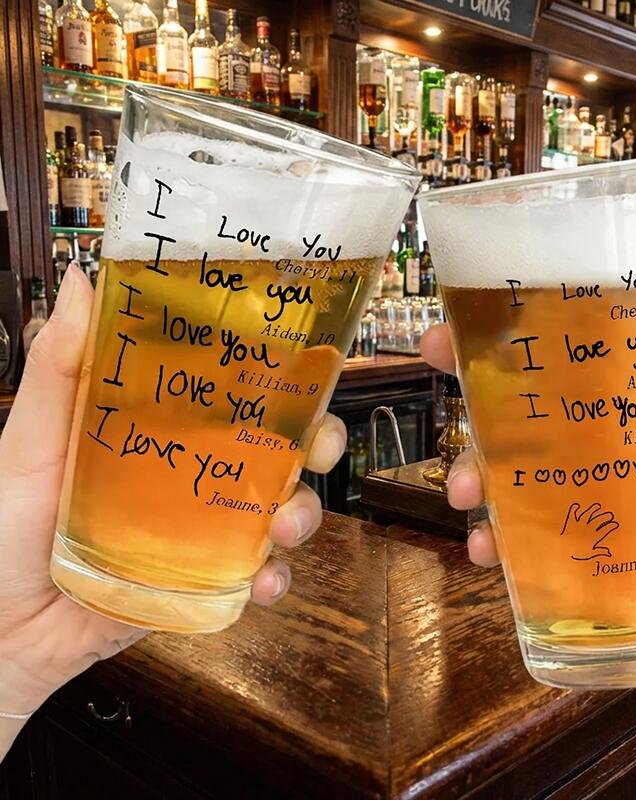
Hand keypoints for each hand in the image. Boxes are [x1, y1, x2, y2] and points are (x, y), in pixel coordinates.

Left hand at [0, 265, 345, 717]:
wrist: (6, 625)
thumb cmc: (10, 521)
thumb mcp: (31, 437)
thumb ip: (57, 368)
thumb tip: (80, 282)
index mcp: (171, 428)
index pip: (240, 392)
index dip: (284, 377)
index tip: (309, 366)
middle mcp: (200, 472)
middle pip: (283, 448)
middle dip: (319, 444)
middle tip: (319, 450)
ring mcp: (210, 528)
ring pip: (285, 509)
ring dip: (303, 512)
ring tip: (284, 527)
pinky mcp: (211, 579)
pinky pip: (261, 576)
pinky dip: (276, 578)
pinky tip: (264, 581)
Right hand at [421, 303, 635, 710]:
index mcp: (626, 410)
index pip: (563, 362)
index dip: (509, 336)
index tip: (463, 320)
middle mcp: (592, 451)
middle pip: (517, 415)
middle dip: (467, 393)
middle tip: (441, 375)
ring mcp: (576, 504)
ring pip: (503, 478)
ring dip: (470, 475)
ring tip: (466, 491)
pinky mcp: (571, 555)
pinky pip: (517, 546)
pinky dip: (493, 544)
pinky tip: (488, 550)